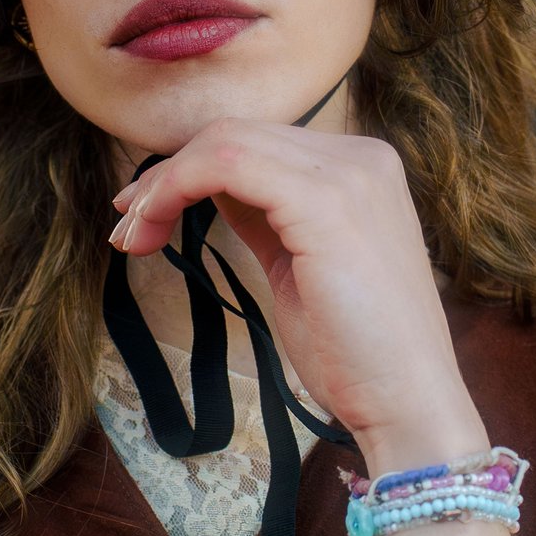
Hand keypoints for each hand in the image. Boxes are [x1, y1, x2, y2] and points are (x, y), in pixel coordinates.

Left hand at [111, 123, 483, 474]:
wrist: (408, 402)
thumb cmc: (357, 353)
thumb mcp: (301, 265)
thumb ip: (267, 216)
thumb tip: (210, 190)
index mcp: (364, 168)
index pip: (258, 141)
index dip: (191, 168)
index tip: (146, 213)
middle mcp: (362, 157)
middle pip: (237, 133)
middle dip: (169, 175)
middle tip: (128, 227)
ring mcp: (348, 174)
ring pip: (225, 142)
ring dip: (164, 184)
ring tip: (133, 235)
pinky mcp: (325, 201)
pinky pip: (226, 165)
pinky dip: (176, 188)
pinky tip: (153, 227)